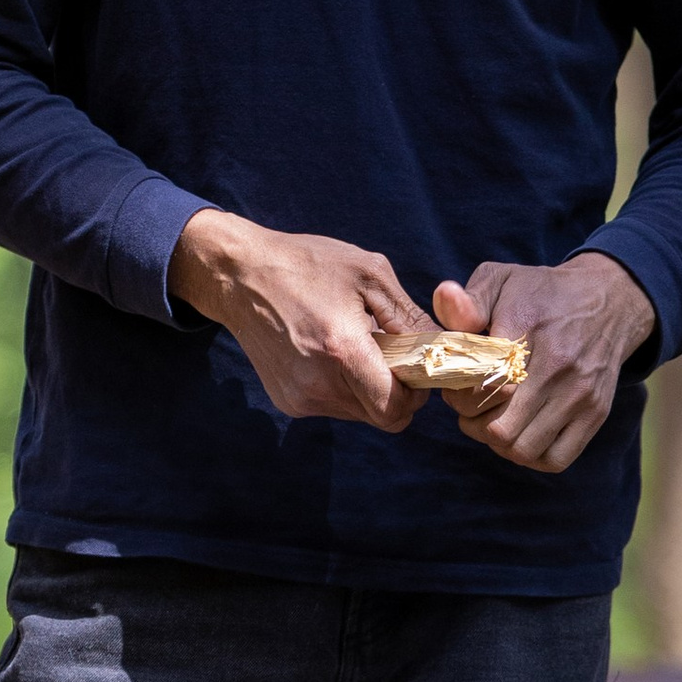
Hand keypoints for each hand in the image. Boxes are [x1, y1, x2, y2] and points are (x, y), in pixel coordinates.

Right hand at [170, 207, 425, 427]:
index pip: (396, 409)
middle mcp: (318, 384)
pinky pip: (334, 406)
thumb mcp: (370, 274)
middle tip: (388, 353)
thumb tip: (442, 347)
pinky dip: (343, 387)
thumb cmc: (308, 265)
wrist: (240, 275)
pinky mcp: (287, 402)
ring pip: (359, 413)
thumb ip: (410, 317)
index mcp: (342, 350)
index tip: (415, 366)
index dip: (415, 394)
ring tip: (354, 346)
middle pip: (381, 416)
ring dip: (369, 388)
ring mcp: (299, 398)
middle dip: (396, 391)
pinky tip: (329, 353)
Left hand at [433, 252, 656, 473]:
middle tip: (470, 407)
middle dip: (474, 424)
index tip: (456, 385)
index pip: (482, 386)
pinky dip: (531, 456)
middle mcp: (558, 369)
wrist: (608, 301)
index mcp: (529, 332)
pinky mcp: (595, 414)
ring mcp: (580, 396)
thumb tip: (446, 302)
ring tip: (493, 420)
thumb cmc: (543, 293)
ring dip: (500, 444)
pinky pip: (556, 459)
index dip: (459, 395)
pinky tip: (521, 434)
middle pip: (500, 429)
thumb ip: (468, 298)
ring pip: (524, 450)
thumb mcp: (501, 279)